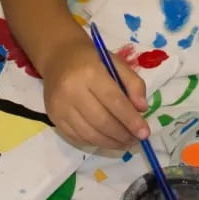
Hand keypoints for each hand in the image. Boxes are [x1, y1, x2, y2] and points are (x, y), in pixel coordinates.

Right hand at [40, 34, 149, 149]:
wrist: (59, 56)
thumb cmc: (92, 60)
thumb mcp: (117, 63)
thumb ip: (134, 83)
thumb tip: (142, 109)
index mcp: (90, 73)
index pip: (114, 101)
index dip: (131, 120)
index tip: (145, 133)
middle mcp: (72, 90)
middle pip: (101, 121)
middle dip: (122, 135)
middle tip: (136, 140)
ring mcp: (60, 106)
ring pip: (89, 134)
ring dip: (110, 143)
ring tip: (124, 143)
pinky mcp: (53, 117)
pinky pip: (77, 138)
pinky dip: (95, 143)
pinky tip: (107, 140)